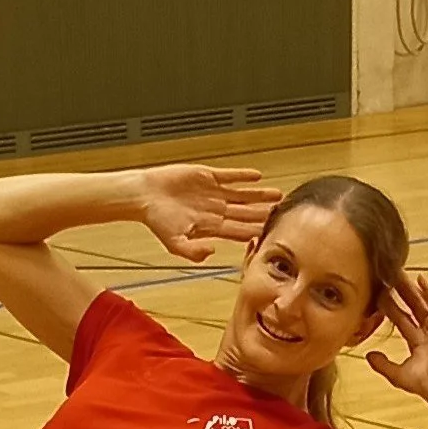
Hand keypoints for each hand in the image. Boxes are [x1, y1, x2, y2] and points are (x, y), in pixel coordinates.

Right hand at [138, 165, 282, 263]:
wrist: (145, 196)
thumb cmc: (157, 221)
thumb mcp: (174, 243)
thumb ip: (192, 252)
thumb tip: (212, 252)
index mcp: (210, 227)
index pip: (239, 231)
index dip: (255, 232)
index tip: (271, 234)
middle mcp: (215, 210)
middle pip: (246, 214)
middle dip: (263, 215)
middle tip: (282, 215)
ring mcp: (213, 193)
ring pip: (243, 195)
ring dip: (259, 195)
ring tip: (277, 195)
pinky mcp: (208, 176)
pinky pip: (229, 176)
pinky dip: (242, 176)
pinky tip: (257, 176)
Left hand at [367, 273, 427, 400]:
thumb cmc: (423, 382)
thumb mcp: (397, 373)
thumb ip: (383, 364)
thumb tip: (369, 356)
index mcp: (418, 343)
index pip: (401, 320)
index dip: (391, 308)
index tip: (379, 296)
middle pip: (411, 307)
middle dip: (400, 293)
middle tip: (388, 278)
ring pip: (421, 302)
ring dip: (411, 288)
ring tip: (399, 273)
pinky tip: (420, 279)